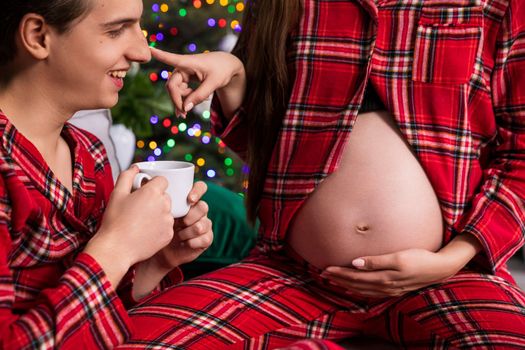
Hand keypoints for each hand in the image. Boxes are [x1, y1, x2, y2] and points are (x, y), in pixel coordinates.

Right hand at [84, 166, 174, 285]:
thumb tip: (135, 167)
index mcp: (152, 192)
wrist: (116, 248)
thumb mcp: (117, 194)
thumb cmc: (115, 220)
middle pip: (166, 196)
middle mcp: (164, 205)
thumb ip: (127, 176)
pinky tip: (146, 232)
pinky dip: (159, 227)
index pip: (162, 181)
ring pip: (167, 211)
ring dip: (158, 213)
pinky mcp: (169, 234)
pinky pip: (167, 226)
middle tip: (140, 208)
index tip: (144, 192)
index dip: (153, 185)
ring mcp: (168, 220)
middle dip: (156, 199)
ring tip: (141, 222)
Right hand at [150, 47, 244, 117]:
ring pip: (175, 91)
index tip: (150, 49)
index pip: (171, 59)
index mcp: (188, 62)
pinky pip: (180, 92)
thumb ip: (199, 96)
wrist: (228, 66)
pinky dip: (184, 100)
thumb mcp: (213, 83)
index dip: (159, 55)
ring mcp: (183, 74)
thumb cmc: (222, 70)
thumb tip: (185, 108)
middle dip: (177, 101)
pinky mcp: (185, 79)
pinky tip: (189, 107)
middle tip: (183, 115)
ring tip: (188, 113)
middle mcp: (182, 67)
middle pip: (172, 86)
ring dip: (181, 102)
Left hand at [150, 181, 212, 269]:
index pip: (200, 188)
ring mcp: (202, 225)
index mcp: (187, 200)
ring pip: (206, 223)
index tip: (189, 199)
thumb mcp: (149, 209)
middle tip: (180, 222)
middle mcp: (197, 211)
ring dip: (190, 230)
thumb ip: (150, 194)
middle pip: (204, 206)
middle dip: (192, 215)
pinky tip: (185, 243)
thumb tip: (142, 175)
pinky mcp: (204, 240)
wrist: (156, 253)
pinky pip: (207, 238)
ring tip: (179, 235)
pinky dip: (194, 241)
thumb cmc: (152, 228)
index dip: (198, 191)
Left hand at [321, 248, 460, 297]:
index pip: (355, 277)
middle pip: (356, 284)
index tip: (325, 268)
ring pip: (362, 289)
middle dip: (338, 279)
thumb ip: (376, 261)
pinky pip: (371, 291)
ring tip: (333, 280)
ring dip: (346, 285)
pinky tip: (354, 286)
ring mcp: (390, 289)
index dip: (339, 273)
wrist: (440, 268)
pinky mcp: (394, 288)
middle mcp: (385, 286)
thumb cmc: (419, 258)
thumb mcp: (398, 257)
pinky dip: (359, 289)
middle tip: (323, 274)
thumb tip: (354, 263)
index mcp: (384, 278)